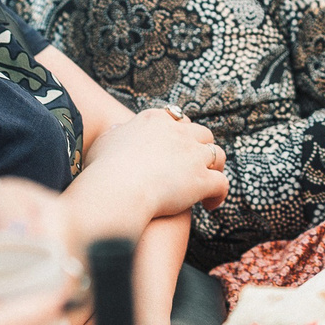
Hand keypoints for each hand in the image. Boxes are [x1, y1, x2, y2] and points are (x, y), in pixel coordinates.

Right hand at [77, 106, 228, 230]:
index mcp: (154, 120)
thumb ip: (115, 133)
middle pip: (202, 133)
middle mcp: (178, 132)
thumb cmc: (103, 170)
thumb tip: (120, 129)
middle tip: (197, 164)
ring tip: (209, 182)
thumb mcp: (104, 142)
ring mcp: (193, 155)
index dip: (181, 133)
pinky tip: (211, 204)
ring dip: (216, 167)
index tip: (179, 145)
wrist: (116, 189)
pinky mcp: (202, 179)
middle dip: (202, 147)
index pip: (177, 119)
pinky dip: (219, 194)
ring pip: (217, 155)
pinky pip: (221, 184)